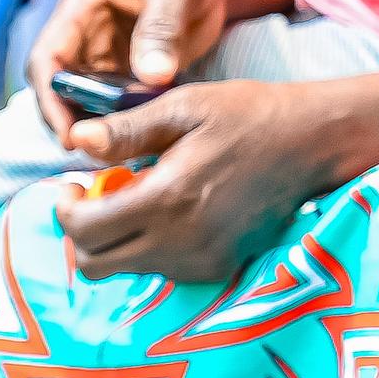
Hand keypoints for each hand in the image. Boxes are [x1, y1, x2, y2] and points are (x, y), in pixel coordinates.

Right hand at [25, 0, 236, 137]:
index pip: (47, 58)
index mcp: (82, 6)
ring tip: (122, 156)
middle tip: (98, 155)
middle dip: (71, 123)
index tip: (68, 133)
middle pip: (61, 89)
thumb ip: (161, 26)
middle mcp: (87, 35)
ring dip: (101, 127)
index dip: (49, 98)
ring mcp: (108, 56)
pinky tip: (146, 142)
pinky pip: (121, 104)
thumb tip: (151, 77)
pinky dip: (129, 122)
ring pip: (89, 102)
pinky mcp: (133, 71)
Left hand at [54, 74, 378, 282]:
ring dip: (118, 239)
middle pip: (96, 266)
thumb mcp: (185, 107)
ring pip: (127, 270)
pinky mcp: (218, 268)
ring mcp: (201, 261)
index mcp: (167, 199)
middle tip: (100, 194)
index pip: (84, 231)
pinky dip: (151, 246)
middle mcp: (181, 242)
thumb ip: (126, 131)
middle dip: (85, 231)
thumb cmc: (248, 115)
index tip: (74, 184)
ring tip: (142, 196)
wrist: (313, 143)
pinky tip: (173, 211)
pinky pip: (162, 270)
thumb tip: (76, 141)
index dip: (65, 209)